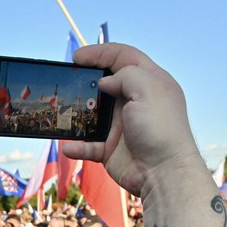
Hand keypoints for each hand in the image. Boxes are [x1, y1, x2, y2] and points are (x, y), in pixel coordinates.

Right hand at [63, 43, 207, 200]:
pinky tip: (69, 146)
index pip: (123, 57)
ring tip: (63, 111)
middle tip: (68, 80)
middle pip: (105, 83)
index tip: (77, 57)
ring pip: (93, 113)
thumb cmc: (160, 128)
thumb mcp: (148, 90)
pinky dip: (77, 145)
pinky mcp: (112, 148)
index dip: (100, 53)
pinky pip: (89, 144)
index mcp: (149, 82)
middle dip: (85, 80)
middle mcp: (135, 101)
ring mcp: (123, 125)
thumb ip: (125, 76)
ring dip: (77, 113)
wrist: (163, 173)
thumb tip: (105, 84)